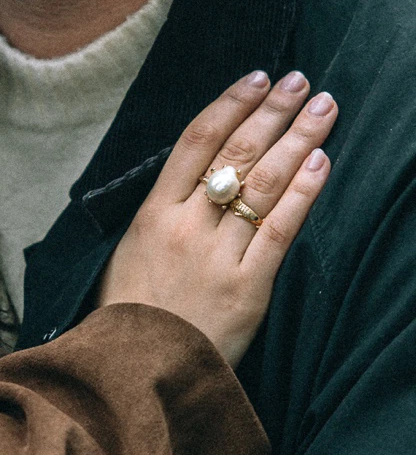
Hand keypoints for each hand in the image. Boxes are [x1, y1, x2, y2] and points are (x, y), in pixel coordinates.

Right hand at [97, 70, 335, 366]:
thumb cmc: (131, 316)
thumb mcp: (130, 252)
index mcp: (152, 213)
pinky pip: (280, 230)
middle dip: (272, 111)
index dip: (230, 104)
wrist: (133, 376)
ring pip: (263, 182)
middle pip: (235, 153)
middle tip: (301, 80)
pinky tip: (321, 162)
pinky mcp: (247, 288)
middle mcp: (185, 226)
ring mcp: (216, 255)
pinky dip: (302, 192)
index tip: (258, 78)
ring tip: (323, 108)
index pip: (195, 140)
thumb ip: (165, 213)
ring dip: (297, 138)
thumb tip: (201, 173)